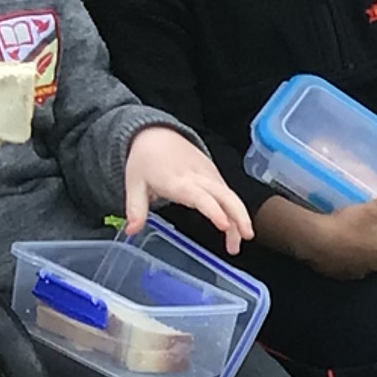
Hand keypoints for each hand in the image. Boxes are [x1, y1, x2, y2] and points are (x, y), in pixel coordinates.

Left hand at [122, 125, 252, 249]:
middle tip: (245, 239)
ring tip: (238, 242)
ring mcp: (209, 174)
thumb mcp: (134, 183)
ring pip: (231, 196)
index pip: (201, 197)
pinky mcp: (214, 174)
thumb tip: (130, 231)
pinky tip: (235, 227)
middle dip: (240, 217)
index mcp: (178, 181)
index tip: (224, 226)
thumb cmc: (144, 160)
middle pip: (226, 196)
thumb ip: (135, 209)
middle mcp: (198, 177)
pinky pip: (228, 193)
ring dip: (239, 218)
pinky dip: (234, 210)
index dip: (214, 211)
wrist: (154, 134)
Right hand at [261, 191, 376, 279]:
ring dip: (371, 257)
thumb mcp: (369, 209)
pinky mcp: (341, 275)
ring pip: (372, 266)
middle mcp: (376, 265)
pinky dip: (353, 260)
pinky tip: (345, 249)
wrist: (314, 240)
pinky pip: (352, 269)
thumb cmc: (345, 225)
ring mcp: (358, 272)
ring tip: (364, 243)